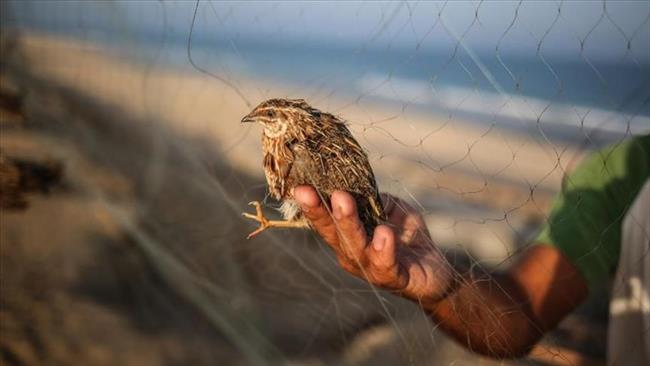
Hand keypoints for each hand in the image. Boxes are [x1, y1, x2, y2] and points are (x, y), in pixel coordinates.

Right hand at [294, 186, 454, 304]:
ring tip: (343, 200)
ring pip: (355, 247)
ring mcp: (371, 269)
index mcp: (348, 239)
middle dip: (319, 212)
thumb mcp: (391, 209)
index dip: (312, 205)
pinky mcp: (394, 278)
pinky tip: (383, 233)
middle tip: (307, 191)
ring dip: (348, 223)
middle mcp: (353, 256)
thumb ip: (373, 199)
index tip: (298, 186)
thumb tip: (356, 183)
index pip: (325, 221)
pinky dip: (383, 248)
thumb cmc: (409, 237)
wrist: (437, 272)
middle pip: (332, 233)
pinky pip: (385, 265)